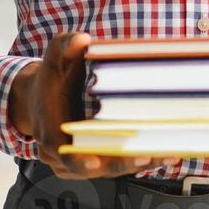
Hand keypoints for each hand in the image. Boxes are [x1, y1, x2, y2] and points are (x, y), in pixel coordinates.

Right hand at [9, 32, 176, 179]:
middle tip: (151, 155)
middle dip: (123, 163)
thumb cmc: (52, 77)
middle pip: (95, 166)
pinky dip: (137, 160)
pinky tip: (164, 153)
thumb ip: (66, 46)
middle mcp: (62, 153)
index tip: (97, 161)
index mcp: (51, 131)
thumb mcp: (56, 56)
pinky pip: (115, 164)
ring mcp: (77, 161)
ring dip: (138, 163)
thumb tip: (81, 40)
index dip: (80, 160)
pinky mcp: (92, 161)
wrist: (39, 98)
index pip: (65, 153)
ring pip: (109, 168)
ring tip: (168, 154)